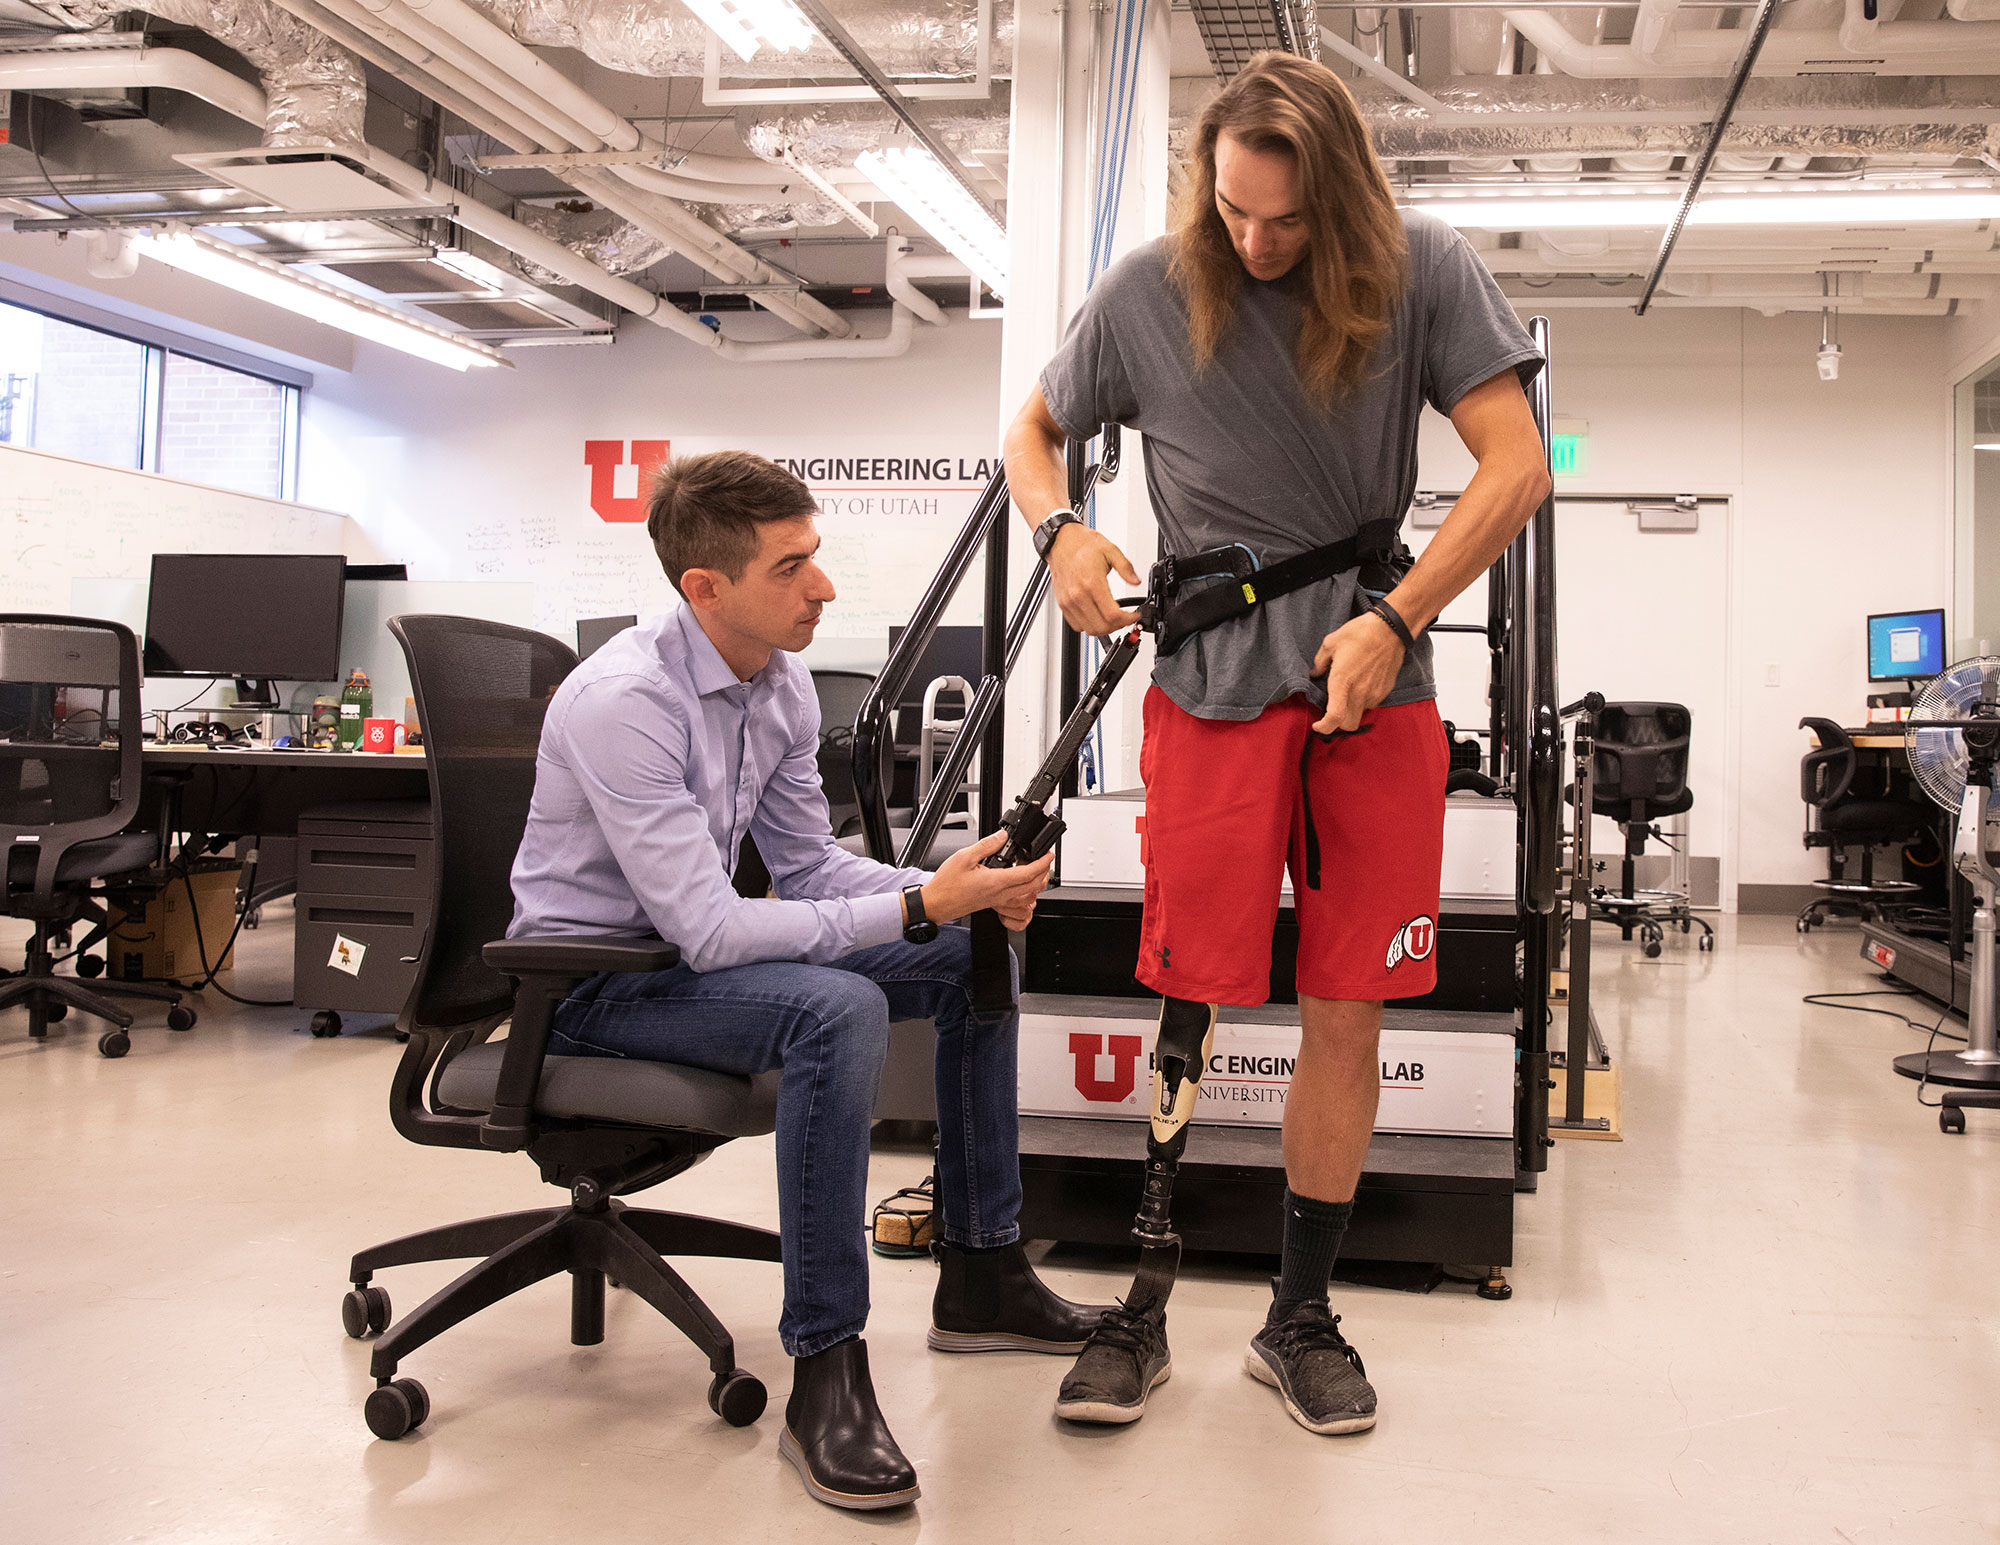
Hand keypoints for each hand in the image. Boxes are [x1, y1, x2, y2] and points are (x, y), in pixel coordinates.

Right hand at [922, 828, 1054, 932]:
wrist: (937, 904)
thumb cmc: (947, 884)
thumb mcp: (964, 857)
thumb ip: (986, 845)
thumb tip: (1002, 836)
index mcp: (995, 882)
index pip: (1027, 874)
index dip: (1042, 863)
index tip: (1048, 854)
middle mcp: (1000, 894)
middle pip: (1033, 886)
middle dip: (1044, 873)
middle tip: (1045, 859)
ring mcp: (998, 901)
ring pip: (1027, 897)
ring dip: (1036, 884)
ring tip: (1035, 869)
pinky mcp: (994, 904)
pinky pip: (1017, 903)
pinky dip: (1025, 894)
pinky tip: (1021, 884)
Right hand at [1046, 521, 1140, 637]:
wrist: (1060, 541)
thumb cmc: (1082, 545)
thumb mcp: (1111, 550)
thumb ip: (1126, 568)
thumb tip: (1136, 581)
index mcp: (1092, 583)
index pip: (1112, 615)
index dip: (1127, 619)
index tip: (1134, 615)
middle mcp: (1078, 595)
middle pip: (1102, 627)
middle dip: (1118, 626)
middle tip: (1126, 618)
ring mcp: (1069, 602)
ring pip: (1089, 629)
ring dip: (1105, 628)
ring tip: (1113, 618)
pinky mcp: (1063, 604)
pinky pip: (1077, 625)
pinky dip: (1090, 625)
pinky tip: (1098, 616)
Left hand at [1310, 611, 1404, 733]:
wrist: (1391, 628)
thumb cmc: (1360, 633)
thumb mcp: (1330, 643)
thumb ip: (1319, 663)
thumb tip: (1315, 674)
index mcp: (1342, 682)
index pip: (1335, 717)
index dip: (1324, 727)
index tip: (1318, 725)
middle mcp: (1359, 692)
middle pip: (1349, 725)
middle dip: (1339, 724)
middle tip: (1332, 711)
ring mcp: (1374, 693)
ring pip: (1360, 714)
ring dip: (1352, 709)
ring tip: (1349, 690)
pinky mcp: (1385, 690)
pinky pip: (1371, 703)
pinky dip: (1364, 700)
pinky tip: (1361, 684)